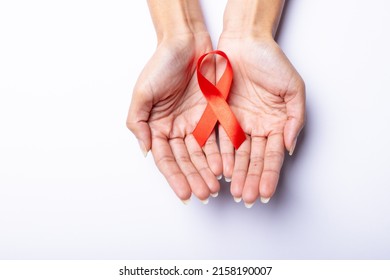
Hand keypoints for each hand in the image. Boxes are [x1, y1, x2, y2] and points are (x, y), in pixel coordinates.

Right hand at [127, 33, 221, 201]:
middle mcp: (178, 129)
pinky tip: (226, 167)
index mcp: (159, 127)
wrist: (187, 43)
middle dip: (195, 178)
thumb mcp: (142, 93)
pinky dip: (222, 153)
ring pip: (204, 154)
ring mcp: (197, 123)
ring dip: (209, 171)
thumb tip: (146, 151)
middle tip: (204, 194)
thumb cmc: (161, 64)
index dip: (175, 177)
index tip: (185, 193)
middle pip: (186, 160)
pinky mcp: (214, 115)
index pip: (166, 159)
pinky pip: (219, 138)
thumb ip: (139, 123)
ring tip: (216, 187)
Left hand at [217, 35, 304, 205]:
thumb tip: (289, 147)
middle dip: (250, 179)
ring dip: (234, 173)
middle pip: (252, 160)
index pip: (271, 156)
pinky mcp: (217, 116)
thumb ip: (295, 119)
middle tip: (246, 198)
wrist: (244, 43)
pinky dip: (218, 154)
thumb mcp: (293, 88)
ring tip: (232, 190)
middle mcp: (254, 128)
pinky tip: (219, 170)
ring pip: (234, 154)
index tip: (265, 193)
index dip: (269, 175)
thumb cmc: (271, 62)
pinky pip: (216, 138)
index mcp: (274, 125)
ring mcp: (235, 124)